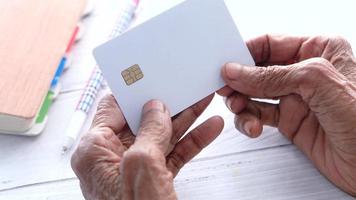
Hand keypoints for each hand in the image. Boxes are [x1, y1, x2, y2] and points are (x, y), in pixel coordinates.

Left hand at [71, 95, 223, 199]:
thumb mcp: (142, 165)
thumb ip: (149, 131)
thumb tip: (155, 107)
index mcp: (95, 150)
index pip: (113, 107)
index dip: (134, 89)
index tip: (154, 74)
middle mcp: (112, 157)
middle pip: (142, 119)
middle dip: (168, 102)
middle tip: (186, 84)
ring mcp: (134, 169)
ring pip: (162, 135)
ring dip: (185, 118)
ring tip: (204, 99)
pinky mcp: (153, 180)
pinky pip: (173, 154)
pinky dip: (192, 141)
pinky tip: (210, 128)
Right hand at [219, 35, 355, 194]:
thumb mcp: (317, 84)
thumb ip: (272, 76)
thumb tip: (237, 71)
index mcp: (318, 50)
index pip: (270, 43)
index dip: (245, 53)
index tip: (226, 64)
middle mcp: (305, 74)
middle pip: (258, 70)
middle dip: (239, 80)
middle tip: (226, 89)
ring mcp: (296, 99)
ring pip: (254, 94)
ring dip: (241, 102)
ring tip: (239, 109)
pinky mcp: (291, 121)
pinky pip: (259, 115)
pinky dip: (249, 120)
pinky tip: (253, 125)